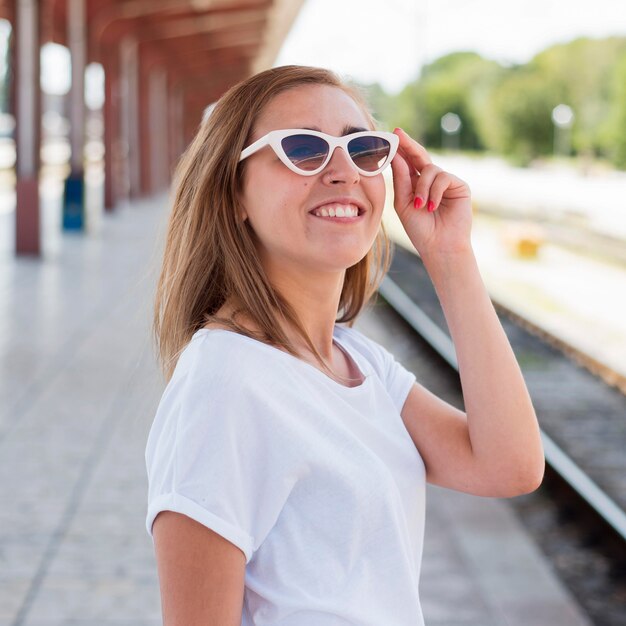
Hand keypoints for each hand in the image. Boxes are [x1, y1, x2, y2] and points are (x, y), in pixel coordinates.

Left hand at [390, 127, 472, 259]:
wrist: (438, 246)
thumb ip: (401, 180)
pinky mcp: (459, 185)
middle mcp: (431, 180)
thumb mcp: (403, 203)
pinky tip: (431, 207)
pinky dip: (434, 192)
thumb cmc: (419, 229)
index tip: (391, 135)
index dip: (400, 149)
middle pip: (420, 156)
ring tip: (420, 206)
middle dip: (408, 145)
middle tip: (398, 134)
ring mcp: (446, 182)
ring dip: (422, 187)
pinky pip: (443, 178)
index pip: (407, 162)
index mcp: (416, 184)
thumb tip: (396, 155)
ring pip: (430, 169)